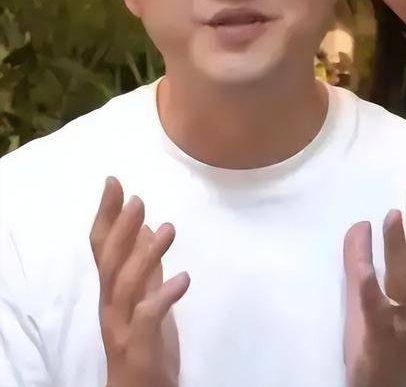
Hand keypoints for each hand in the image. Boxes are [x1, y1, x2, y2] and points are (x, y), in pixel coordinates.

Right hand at [90, 177, 189, 386]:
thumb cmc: (143, 336)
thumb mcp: (144, 292)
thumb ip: (143, 261)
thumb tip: (146, 225)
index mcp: (112, 287)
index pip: (101, 245)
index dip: (105, 213)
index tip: (113, 181)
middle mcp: (111, 303)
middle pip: (109, 261)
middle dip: (121, 229)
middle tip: (139, 200)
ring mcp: (123, 324)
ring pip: (127, 286)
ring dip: (146, 255)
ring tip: (169, 229)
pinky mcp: (141, 344)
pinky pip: (148, 317)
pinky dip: (165, 295)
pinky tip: (184, 279)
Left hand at [343, 170, 405, 386]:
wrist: (383, 385)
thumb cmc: (377, 333)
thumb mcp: (365, 288)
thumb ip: (363, 255)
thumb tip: (362, 221)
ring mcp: (397, 316)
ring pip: (403, 278)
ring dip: (399, 245)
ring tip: (392, 213)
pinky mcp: (376, 334)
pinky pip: (374, 308)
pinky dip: (370, 286)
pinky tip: (365, 267)